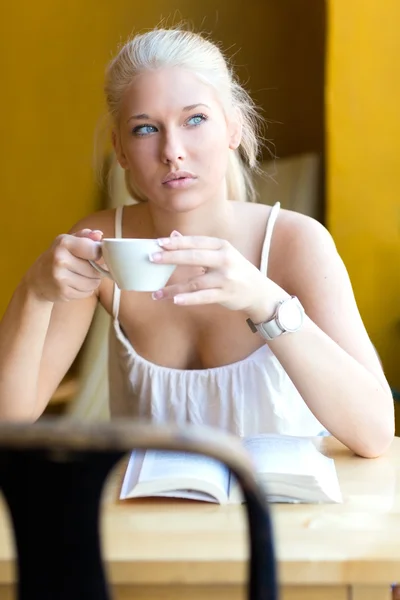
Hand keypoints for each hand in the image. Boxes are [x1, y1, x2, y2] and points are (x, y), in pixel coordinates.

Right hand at [26, 229, 102, 302]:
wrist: (36, 280)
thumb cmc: (56, 258)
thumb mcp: (67, 242)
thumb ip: (84, 236)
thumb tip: (99, 235)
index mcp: (64, 243)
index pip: (95, 250)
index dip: (99, 255)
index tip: (94, 256)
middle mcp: (61, 259)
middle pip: (96, 270)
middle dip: (96, 271)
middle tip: (86, 268)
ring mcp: (61, 277)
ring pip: (94, 283)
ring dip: (92, 281)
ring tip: (81, 276)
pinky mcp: (63, 292)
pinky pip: (87, 292)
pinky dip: (85, 290)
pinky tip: (75, 284)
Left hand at [150, 234, 281, 317]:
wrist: (259, 291)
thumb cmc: (236, 270)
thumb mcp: (221, 254)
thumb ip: (198, 246)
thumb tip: (173, 235)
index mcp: (222, 246)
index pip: (196, 242)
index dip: (177, 242)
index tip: (158, 243)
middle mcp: (225, 260)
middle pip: (194, 257)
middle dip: (171, 257)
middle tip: (152, 258)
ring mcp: (226, 278)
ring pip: (195, 282)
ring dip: (174, 288)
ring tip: (156, 292)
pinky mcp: (226, 294)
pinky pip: (203, 297)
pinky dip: (188, 299)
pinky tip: (174, 300)